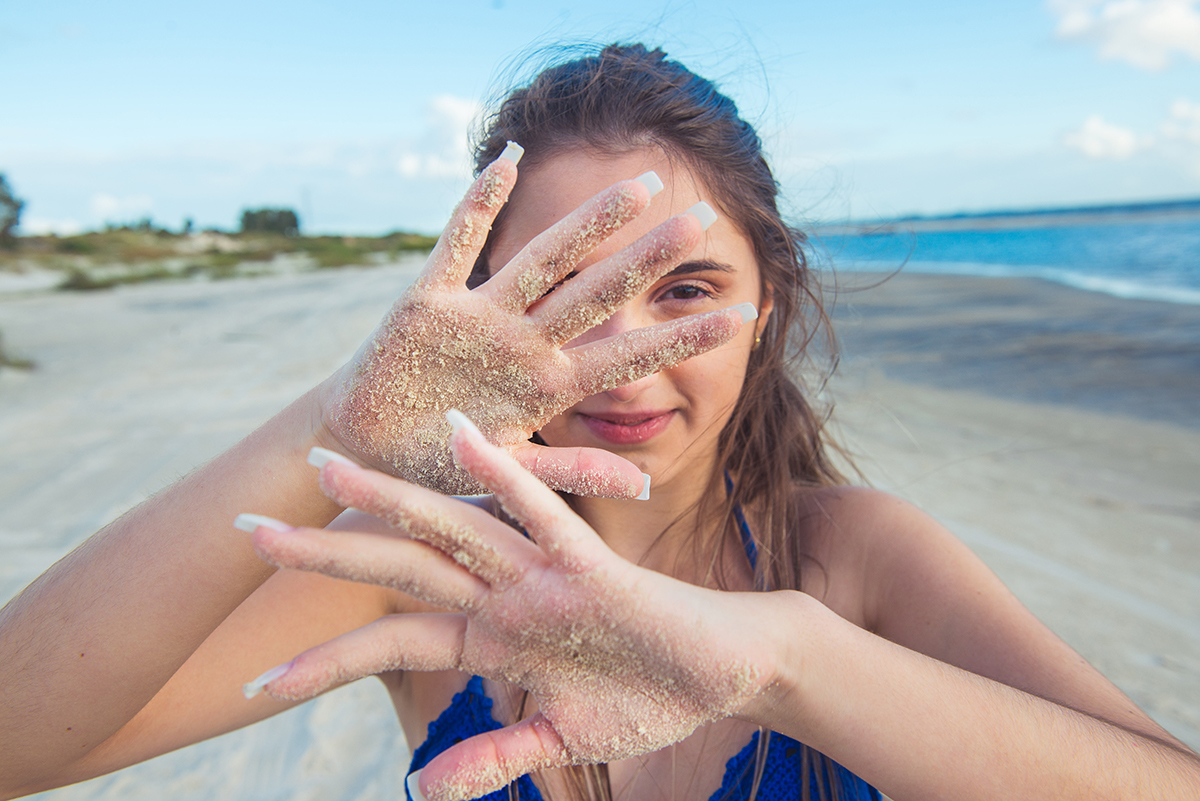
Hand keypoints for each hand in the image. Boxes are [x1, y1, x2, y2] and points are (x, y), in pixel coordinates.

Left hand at [244, 414, 776, 800]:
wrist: (718, 674)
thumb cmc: (644, 698)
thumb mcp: (557, 736)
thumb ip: (491, 755)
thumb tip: (420, 788)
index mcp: (488, 635)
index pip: (390, 638)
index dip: (324, 660)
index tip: (256, 682)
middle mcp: (502, 595)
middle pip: (399, 567)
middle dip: (323, 554)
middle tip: (245, 530)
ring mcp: (542, 575)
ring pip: (452, 529)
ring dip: (389, 500)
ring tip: (326, 470)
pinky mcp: (592, 566)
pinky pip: (542, 514)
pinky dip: (504, 477)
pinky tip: (464, 436)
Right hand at [319, 146, 749, 497]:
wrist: (367, 454)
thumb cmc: (438, 465)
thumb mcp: (504, 473)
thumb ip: (570, 471)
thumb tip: (646, 483)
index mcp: (548, 384)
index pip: (628, 354)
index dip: (684, 335)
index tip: (745, 313)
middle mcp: (524, 343)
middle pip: (597, 292)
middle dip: (647, 258)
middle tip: (703, 218)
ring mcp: (479, 319)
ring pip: (543, 262)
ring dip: (586, 224)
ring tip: (637, 187)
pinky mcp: (425, 304)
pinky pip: (454, 247)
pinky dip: (476, 207)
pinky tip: (508, 163)